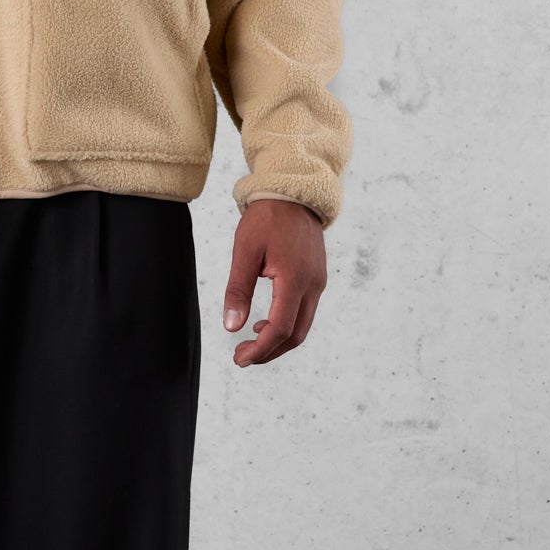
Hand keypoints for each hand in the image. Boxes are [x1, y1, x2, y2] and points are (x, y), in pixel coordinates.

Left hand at [222, 199, 325, 366]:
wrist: (293, 192)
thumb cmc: (267, 218)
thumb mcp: (245, 251)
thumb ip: (238, 290)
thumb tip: (232, 326)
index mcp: (295, 280)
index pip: (280, 329)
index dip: (260, 349)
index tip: (240, 358)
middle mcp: (312, 285)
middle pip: (295, 335)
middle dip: (269, 351)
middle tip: (243, 356)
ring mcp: (318, 282)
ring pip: (302, 325)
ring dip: (278, 340)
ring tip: (252, 340)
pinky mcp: (317, 277)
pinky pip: (305, 311)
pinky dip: (286, 323)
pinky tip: (266, 321)